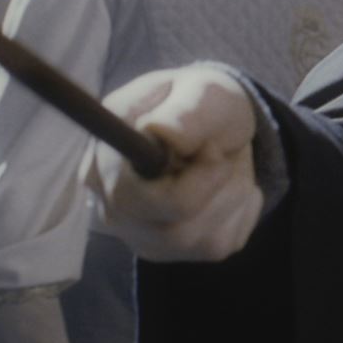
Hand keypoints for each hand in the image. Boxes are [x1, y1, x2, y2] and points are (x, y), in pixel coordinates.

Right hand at [88, 65, 262, 262]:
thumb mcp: (202, 91)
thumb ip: (184, 112)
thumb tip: (159, 132)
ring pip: (201, 240)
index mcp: (103, 162)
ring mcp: (140, 235)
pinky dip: (239, 211)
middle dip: (216, 189)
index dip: (187, 182)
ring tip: (225, 163)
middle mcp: (113, 207)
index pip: (133, 201)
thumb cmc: (201, 102)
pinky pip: (218, 245)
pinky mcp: (173, 252)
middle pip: (173, 230)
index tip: (213, 148)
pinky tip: (226, 186)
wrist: (218, 125)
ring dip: (231, 195)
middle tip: (223, 153)